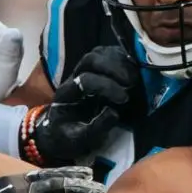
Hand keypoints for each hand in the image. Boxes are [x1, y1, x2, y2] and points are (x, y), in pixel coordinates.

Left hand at [28, 46, 141, 164]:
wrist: (57, 134)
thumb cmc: (68, 137)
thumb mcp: (79, 139)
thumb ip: (96, 127)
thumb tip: (114, 112)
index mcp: (66, 94)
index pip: (86, 79)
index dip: (107, 87)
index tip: (124, 99)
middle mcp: (73, 78)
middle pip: (91, 59)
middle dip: (113, 68)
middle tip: (131, 83)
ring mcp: (83, 72)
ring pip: (98, 53)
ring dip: (119, 61)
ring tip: (134, 76)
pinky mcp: (94, 71)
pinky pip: (106, 55)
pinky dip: (121, 58)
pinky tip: (133, 69)